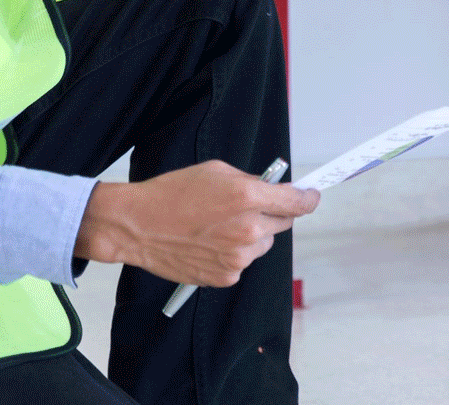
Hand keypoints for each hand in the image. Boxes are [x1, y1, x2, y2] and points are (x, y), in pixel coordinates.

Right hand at [74, 160, 319, 286]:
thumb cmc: (173, 193)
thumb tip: (275, 189)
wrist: (137, 226)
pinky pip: (243, 261)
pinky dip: (234, 253)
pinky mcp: (226, 276)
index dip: (308, 198)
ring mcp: (238, 257)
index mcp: (249, 197)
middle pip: (284, 223)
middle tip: (248, 209)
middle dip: (273, 214)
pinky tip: (209, 243)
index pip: (298, 203)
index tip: (311, 196)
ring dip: (252, 235)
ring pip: (263, 244)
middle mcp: (249, 229)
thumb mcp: (217, 172)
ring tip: (218, 227)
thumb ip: (252, 182)